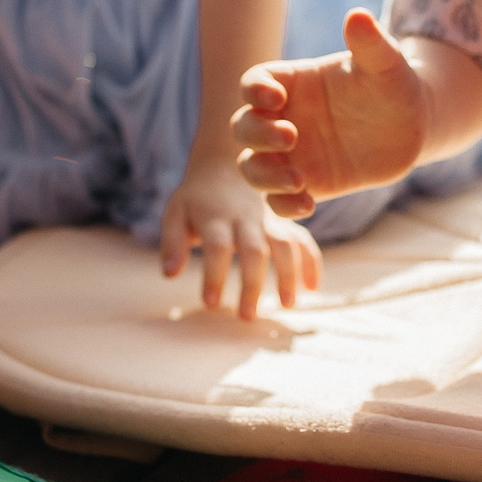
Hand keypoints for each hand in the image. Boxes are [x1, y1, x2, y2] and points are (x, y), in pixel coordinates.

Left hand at [159, 171, 321, 319]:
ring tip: (287, 305)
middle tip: (246, 317)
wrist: (224, 164)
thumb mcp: (175, 213)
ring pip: (284, 244)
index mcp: (215, 216)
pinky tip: (312, 288)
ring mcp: (268, 219)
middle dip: (252, 284)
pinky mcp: (284, 222)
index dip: (214, 274)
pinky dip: (311, 261)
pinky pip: (303, 239)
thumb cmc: (195, 200)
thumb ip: (172, 243)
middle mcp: (245, 218)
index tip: (211, 303)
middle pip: (254, 250)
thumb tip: (169, 274)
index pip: (216, 246)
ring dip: (288, 274)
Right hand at [234, 10, 429, 216]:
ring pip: (252, 169)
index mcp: (292, 83)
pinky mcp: (307, 184)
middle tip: (290, 136)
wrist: (414, 125)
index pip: (253, 84)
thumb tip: (359, 16)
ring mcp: (292, 155)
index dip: (254, 91)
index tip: (276, 98)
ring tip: (298, 179)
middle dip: (257, 135)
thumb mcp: (385, 63)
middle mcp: (284, 119)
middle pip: (243, 128)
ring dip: (264, 176)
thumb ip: (370, 43)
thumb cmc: (394, 85)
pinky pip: (277, 202)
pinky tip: (309, 202)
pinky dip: (284, 206)